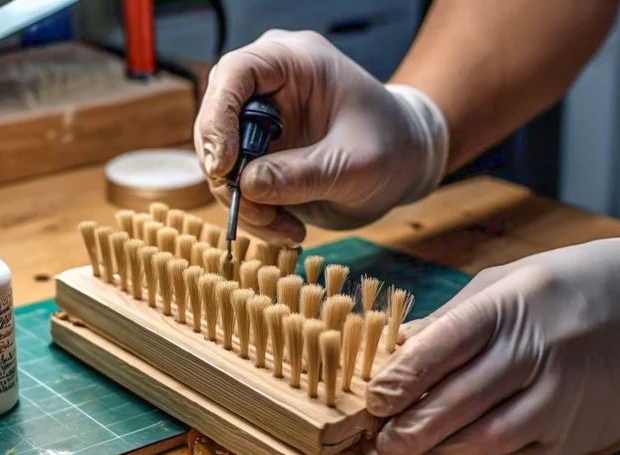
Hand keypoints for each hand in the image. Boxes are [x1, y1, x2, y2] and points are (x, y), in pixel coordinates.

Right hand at [194, 30, 447, 244]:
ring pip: (219, 161)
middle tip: (255, 210)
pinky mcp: (256, 154)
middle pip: (215, 120)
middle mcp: (267, 85)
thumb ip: (303, 174)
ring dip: (243, 204)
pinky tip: (288, 227)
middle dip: (228, 173)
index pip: (236, 72)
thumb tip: (247, 185)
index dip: (219, 117)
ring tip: (286, 228)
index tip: (226, 165)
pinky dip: (254, 213)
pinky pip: (235, 185)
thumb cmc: (391, 147)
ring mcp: (257, 121)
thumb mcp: (355, 165)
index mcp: (295, 61)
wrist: (404, 161)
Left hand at [367, 228, 619, 454]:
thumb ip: (453, 318)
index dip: (403, 376)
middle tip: (383, 443)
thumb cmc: (571, 286)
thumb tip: (398, 347)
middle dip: (412, 427)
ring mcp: (564, 395)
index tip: (375, 399)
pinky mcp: (582, 432)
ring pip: (488, 440)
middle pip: (460, 400)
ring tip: (414, 453)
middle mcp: (539, 350)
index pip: (445, 344)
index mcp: (512, 304)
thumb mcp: (508, 280)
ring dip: (442, 453)